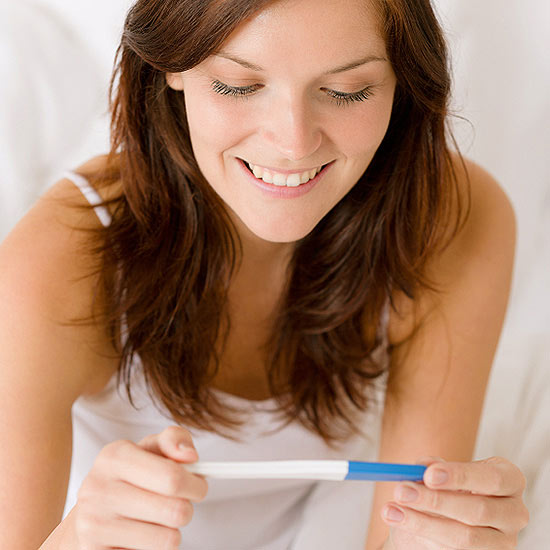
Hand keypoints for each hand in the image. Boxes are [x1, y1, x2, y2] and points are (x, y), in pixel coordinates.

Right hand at [71, 426, 207, 549]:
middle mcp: (98, 489)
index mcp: (114, 456)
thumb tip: (190, 456)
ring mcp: (93, 525)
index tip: (198, 486)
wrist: (90, 512)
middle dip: (187, 508)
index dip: (195, 485)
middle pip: (175, 510)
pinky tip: (140, 535)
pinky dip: (154, 548)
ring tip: (157, 520)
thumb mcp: (151, 449)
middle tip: (180, 504)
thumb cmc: (131, 475)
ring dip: (171, 532)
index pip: (172, 477)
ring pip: (168, 539)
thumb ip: (175, 440)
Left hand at [380, 456, 528, 549]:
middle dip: (436, 501)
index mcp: (509, 480)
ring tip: (391, 510)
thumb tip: (421, 467)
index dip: (461, 476)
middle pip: (479, 510)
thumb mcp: (439, 474)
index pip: (493, 478)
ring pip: (465, 538)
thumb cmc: (444, 488)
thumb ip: (432, 468)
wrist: (439, 522)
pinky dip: (424, 538)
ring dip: (422, 523)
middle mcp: (514, 512)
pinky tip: (401, 524)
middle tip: (401, 491)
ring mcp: (503, 542)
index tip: (428, 475)